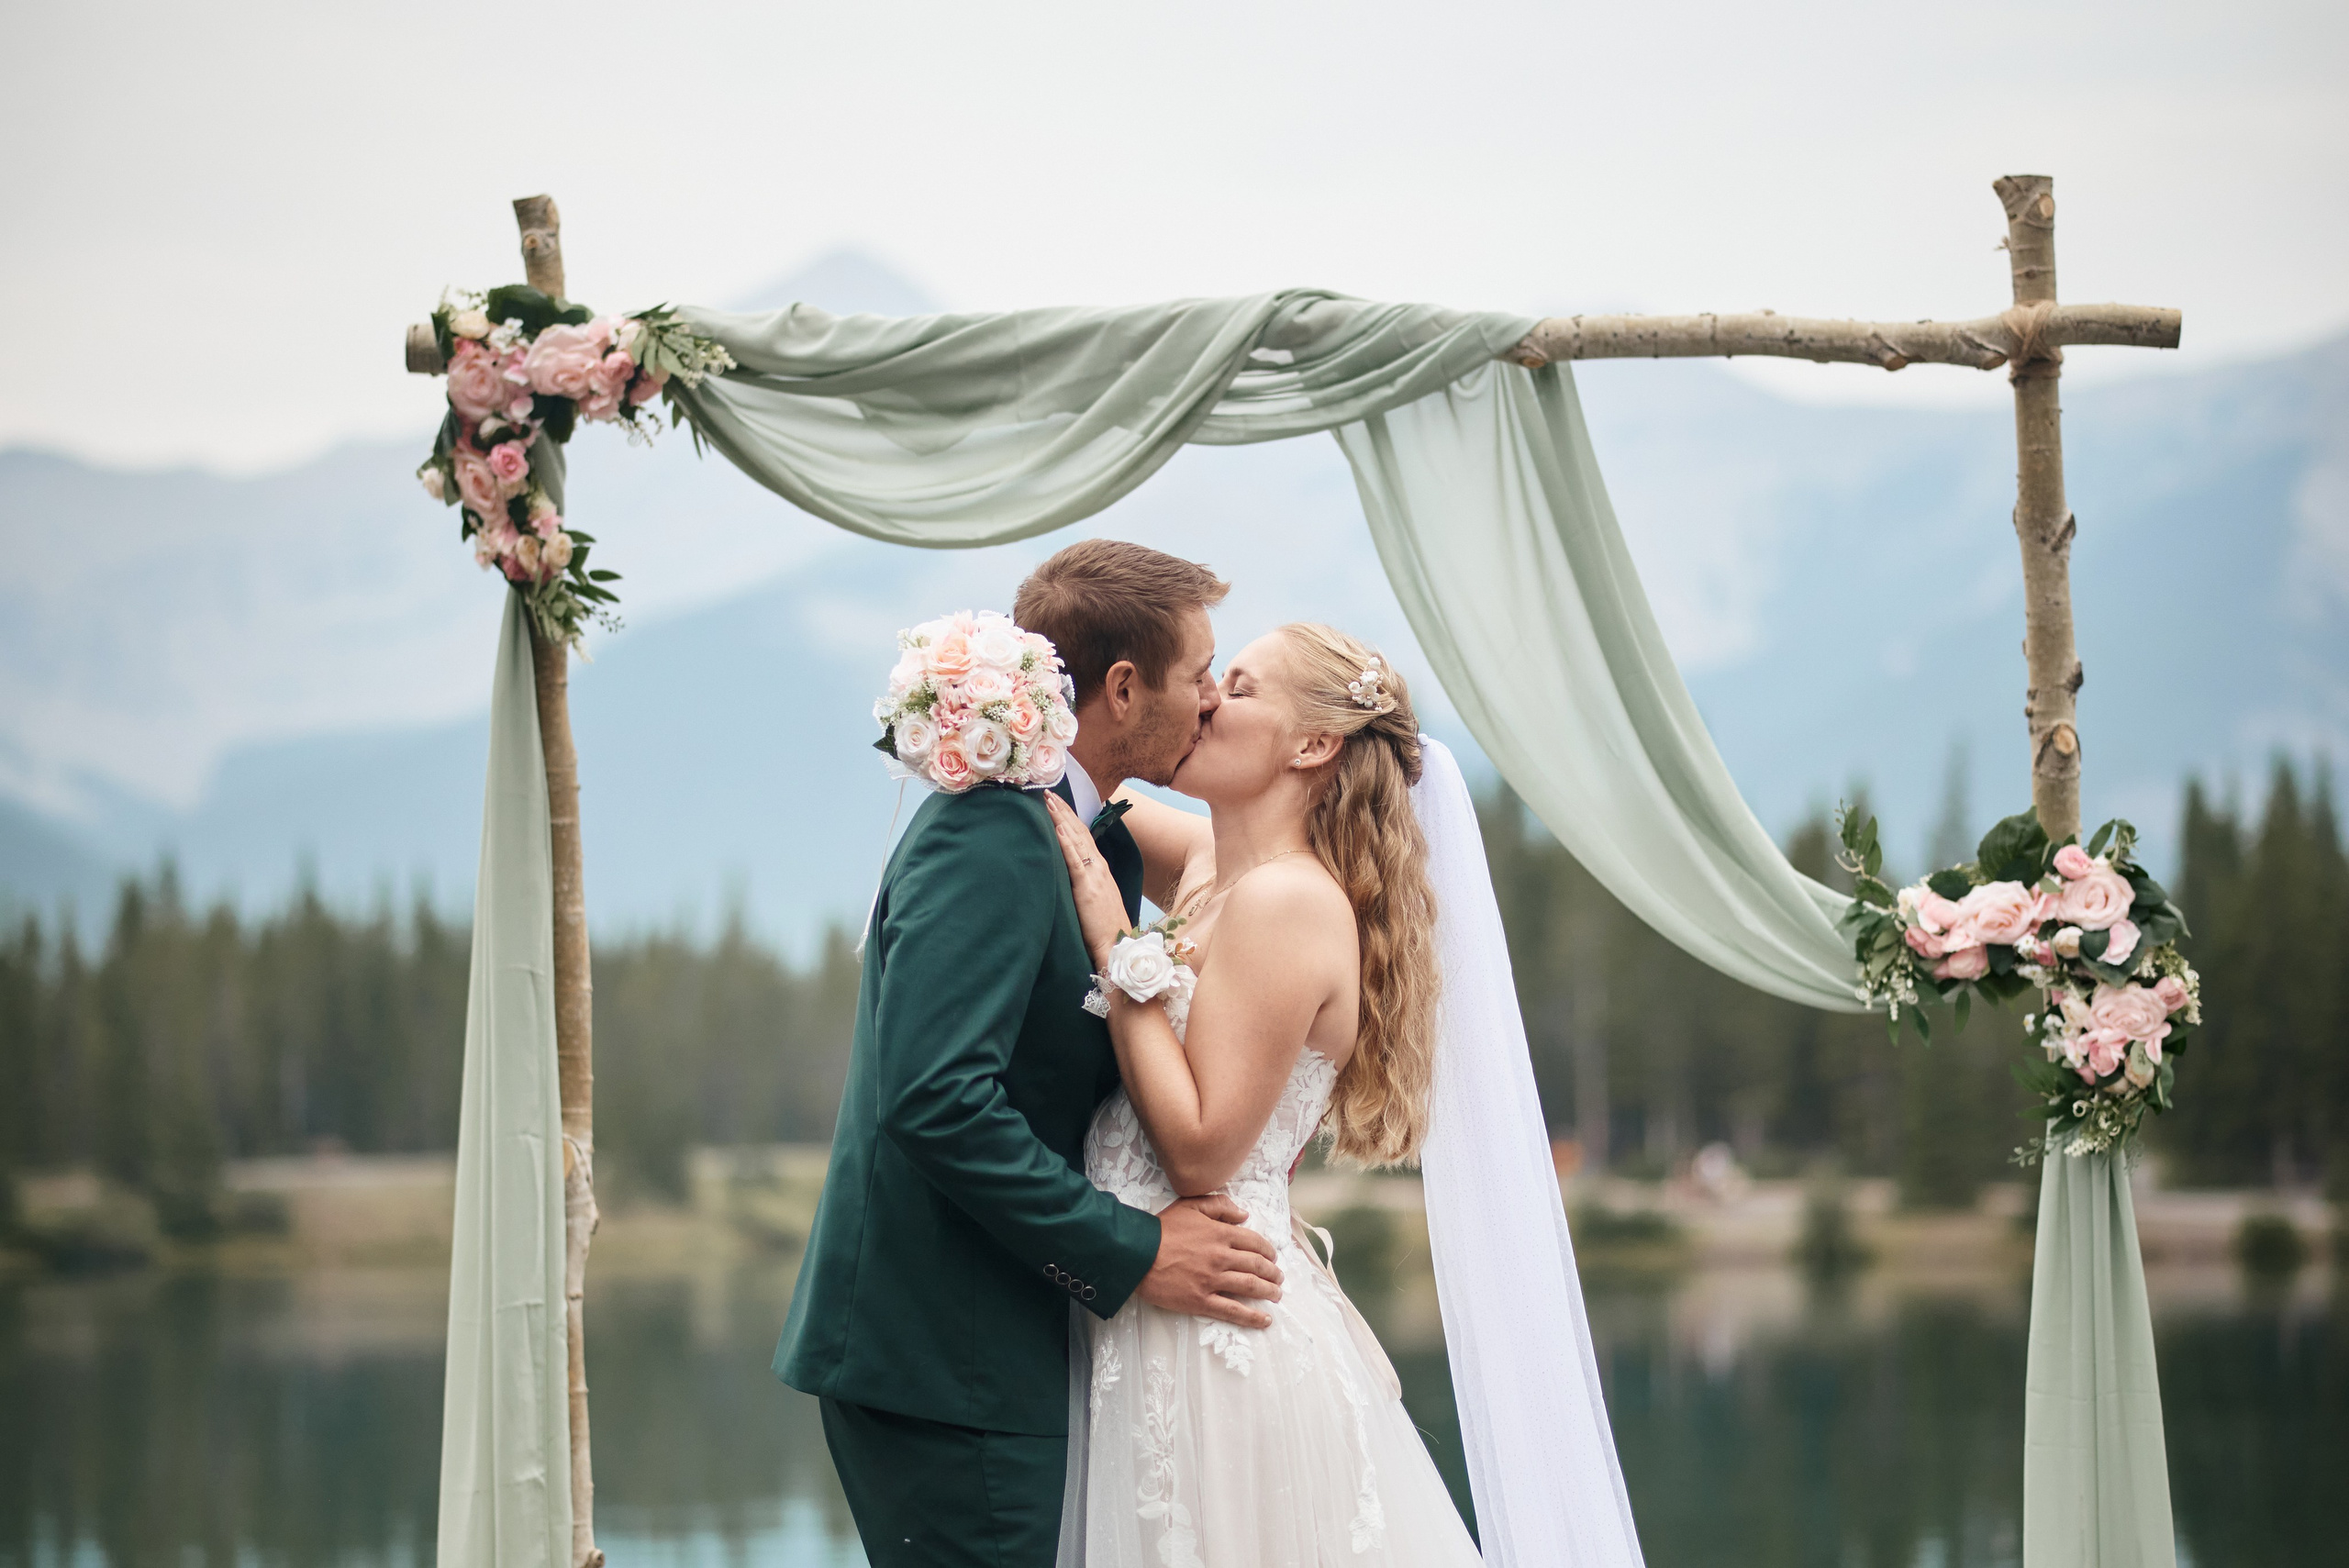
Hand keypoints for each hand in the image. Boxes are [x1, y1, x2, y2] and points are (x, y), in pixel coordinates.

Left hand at [1045, 792, 1132, 964]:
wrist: (1118, 944)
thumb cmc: (1105, 926)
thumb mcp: (1095, 898)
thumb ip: (1084, 882)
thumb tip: (1070, 874)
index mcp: (1100, 868)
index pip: (1083, 835)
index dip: (1069, 817)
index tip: (1056, 802)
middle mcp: (1099, 866)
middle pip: (1078, 831)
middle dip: (1063, 811)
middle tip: (1047, 792)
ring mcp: (1094, 875)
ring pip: (1076, 840)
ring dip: (1061, 819)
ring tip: (1048, 802)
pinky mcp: (1087, 887)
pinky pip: (1075, 861)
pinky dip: (1067, 844)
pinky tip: (1058, 829)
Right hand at [1137, 1194, 1282, 1328]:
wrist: (1137, 1254)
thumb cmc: (1162, 1229)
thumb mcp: (1190, 1205)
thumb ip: (1219, 1205)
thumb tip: (1243, 1215)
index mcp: (1221, 1234)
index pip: (1254, 1242)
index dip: (1268, 1250)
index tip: (1273, 1257)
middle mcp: (1221, 1257)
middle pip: (1257, 1266)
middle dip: (1273, 1273)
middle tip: (1279, 1278)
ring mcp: (1213, 1281)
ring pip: (1250, 1287)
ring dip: (1269, 1291)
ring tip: (1277, 1295)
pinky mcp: (1201, 1301)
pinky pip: (1233, 1311)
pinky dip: (1252, 1317)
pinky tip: (1266, 1320)